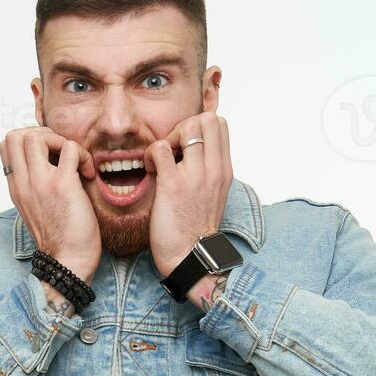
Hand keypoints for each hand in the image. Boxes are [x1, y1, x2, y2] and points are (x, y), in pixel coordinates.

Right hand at [0, 126, 101, 282]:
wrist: (68, 261)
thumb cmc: (58, 238)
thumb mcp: (35, 208)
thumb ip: (35, 186)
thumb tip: (52, 165)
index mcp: (16, 187)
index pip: (6, 145)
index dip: (28, 139)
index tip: (49, 154)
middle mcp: (23, 182)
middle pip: (15, 135)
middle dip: (42, 134)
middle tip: (61, 152)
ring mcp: (41, 183)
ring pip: (37, 136)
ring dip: (60, 141)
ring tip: (74, 160)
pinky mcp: (63, 185)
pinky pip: (71, 149)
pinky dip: (83, 154)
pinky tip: (88, 172)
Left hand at [147, 110, 233, 277]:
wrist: (191, 256)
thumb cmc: (195, 228)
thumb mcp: (213, 194)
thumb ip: (207, 171)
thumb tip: (193, 153)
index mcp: (224, 170)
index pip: (219, 124)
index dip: (197, 127)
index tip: (184, 147)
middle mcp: (214, 169)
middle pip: (206, 118)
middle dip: (184, 126)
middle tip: (172, 150)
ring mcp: (195, 176)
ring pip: (187, 127)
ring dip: (168, 138)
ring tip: (162, 161)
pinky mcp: (173, 185)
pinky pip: (161, 149)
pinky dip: (151, 154)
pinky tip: (150, 171)